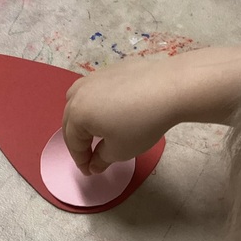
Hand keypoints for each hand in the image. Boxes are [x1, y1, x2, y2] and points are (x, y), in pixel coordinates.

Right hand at [62, 57, 179, 175]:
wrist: (169, 89)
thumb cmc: (140, 125)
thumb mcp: (119, 151)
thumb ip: (101, 159)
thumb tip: (94, 164)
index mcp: (76, 114)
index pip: (73, 143)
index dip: (81, 161)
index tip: (91, 172)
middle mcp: (79, 93)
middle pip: (71, 120)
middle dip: (78, 140)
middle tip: (90, 155)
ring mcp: (95, 77)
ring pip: (79, 99)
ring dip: (81, 117)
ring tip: (94, 128)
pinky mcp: (112, 68)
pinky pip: (96, 88)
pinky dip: (97, 102)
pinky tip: (113, 109)